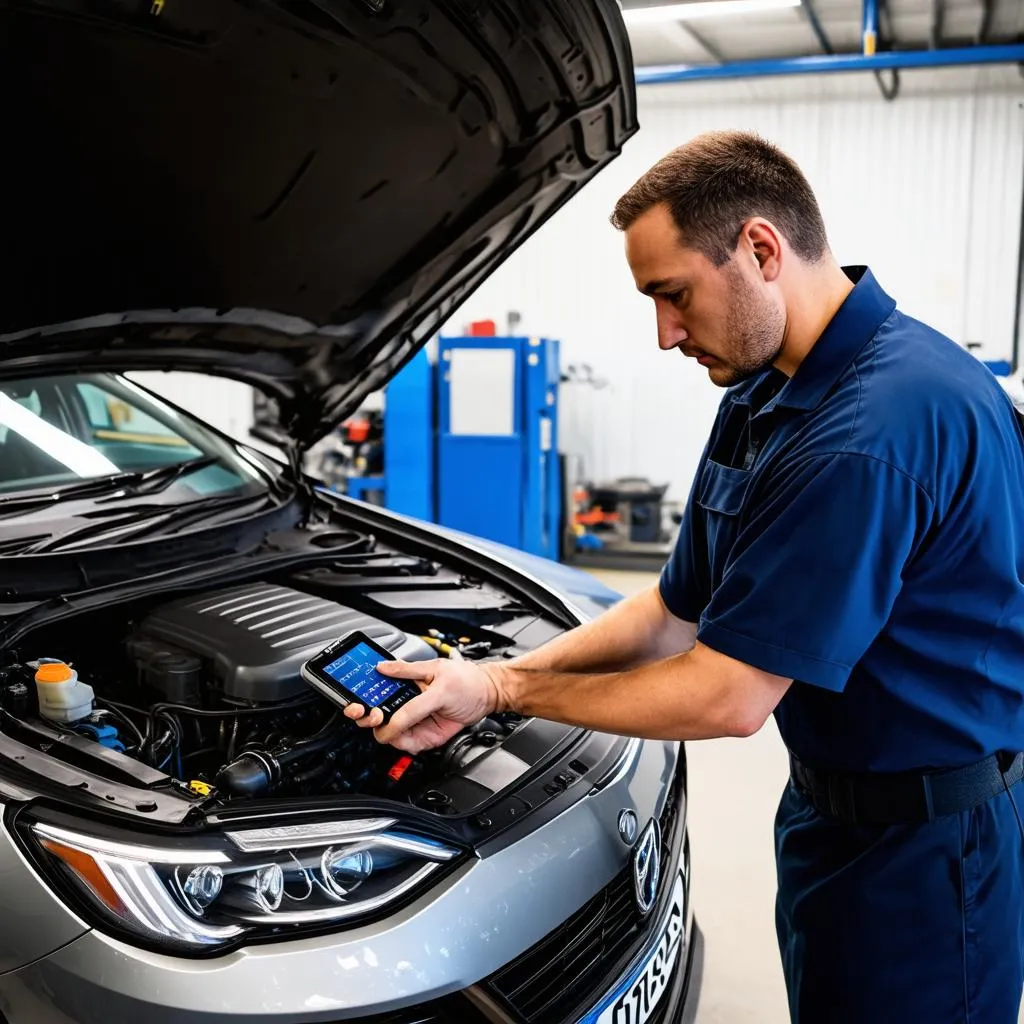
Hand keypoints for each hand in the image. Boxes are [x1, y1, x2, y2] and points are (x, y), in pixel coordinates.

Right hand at [343, 659, 507, 753]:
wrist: (488, 694)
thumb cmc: (464, 679)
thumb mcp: (435, 673)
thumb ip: (408, 676)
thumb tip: (382, 670)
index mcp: (401, 684)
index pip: (373, 693)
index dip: (361, 700)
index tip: (359, 704)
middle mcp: (403, 703)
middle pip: (375, 717)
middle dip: (370, 719)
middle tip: (377, 716)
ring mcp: (413, 721)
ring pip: (390, 734)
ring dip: (391, 734)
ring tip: (398, 729)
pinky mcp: (424, 735)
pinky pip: (408, 744)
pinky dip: (408, 745)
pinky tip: (415, 738)